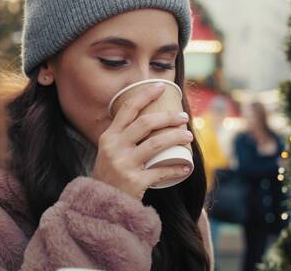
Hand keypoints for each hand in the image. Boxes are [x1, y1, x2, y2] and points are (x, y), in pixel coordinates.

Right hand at [91, 84, 192, 199]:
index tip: (161, 87)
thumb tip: (147, 118)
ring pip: (156, 144)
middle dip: (168, 117)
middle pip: (146, 123)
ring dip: (176, 137)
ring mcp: (124, 164)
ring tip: (189, 136)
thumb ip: (122, 136)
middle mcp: (114, 147)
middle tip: (183, 117)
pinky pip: (161, 171)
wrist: (101, 203)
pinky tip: (186, 167)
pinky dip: (176, 168)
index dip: (145, 94)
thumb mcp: (109, 150)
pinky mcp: (134, 181)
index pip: (128, 109)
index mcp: (108, 136)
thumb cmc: (110, 174)